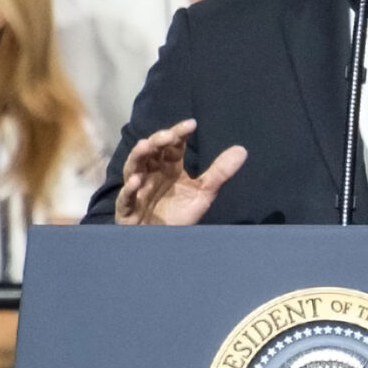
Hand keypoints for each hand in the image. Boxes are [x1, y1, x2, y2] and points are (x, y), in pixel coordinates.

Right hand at [114, 120, 245, 226]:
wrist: (165, 243)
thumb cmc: (179, 215)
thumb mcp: (204, 193)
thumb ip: (220, 172)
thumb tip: (242, 150)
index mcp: (168, 168)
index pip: (172, 146)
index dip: (179, 134)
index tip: (191, 124)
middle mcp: (150, 174)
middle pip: (151, 152)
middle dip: (158, 141)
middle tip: (169, 135)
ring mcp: (137, 191)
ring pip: (132, 169)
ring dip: (138, 156)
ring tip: (147, 145)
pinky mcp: (127, 210)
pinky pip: (125, 198)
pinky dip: (129, 189)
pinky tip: (137, 181)